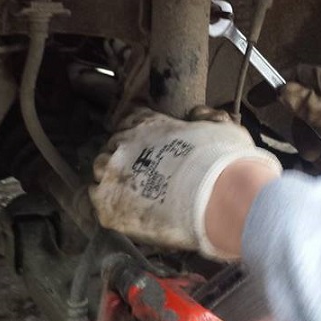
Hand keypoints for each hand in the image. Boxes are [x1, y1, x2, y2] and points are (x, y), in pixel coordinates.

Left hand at [90, 108, 280, 259]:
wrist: (219, 199)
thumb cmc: (225, 162)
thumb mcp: (224, 128)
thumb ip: (207, 117)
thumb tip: (196, 113)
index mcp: (148, 123)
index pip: (131, 117)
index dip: (139, 130)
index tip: (148, 142)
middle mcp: (124, 145)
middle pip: (114, 145)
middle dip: (126, 155)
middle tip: (144, 170)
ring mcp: (113, 176)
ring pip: (100, 169)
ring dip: (112, 176)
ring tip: (132, 189)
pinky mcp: (109, 207)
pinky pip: (95, 199)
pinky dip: (106, 201)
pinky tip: (123, 207)